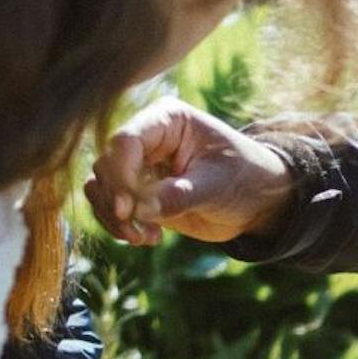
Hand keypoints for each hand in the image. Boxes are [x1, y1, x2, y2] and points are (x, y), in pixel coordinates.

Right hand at [85, 99, 294, 247]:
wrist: (257, 200)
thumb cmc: (244, 178)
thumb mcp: (216, 185)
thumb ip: (179, 195)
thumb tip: (141, 210)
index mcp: (166, 120)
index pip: (126, 141)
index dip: (120, 175)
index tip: (128, 209)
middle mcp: (146, 139)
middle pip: (106, 165)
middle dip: (116, 201)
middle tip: (137, 230)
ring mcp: (139, 167)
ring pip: (100, 187)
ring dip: (113, 217)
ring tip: (143, 238)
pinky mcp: (138, 194)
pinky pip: (110, 208)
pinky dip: (120, 227)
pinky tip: (148, 238)